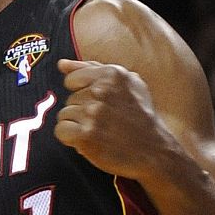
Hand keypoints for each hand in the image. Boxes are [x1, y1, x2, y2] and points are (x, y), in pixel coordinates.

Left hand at [55, 59, 172, 180]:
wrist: (153, 151)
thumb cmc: (139, 116)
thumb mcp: (126, 83)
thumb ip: (91, 69)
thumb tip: (62, 64)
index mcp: (112, 74)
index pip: (72, 79)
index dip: (82, 93)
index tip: (99, 104)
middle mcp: (101, 91)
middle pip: (69, 99)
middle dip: (82, 111)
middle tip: (105, 121)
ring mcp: (93, 113)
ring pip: (64, 115)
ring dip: (77, 125)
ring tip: (99, 131)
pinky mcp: (85, 135)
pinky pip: (61, 130)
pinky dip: (70, 138)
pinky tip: (88, 140)